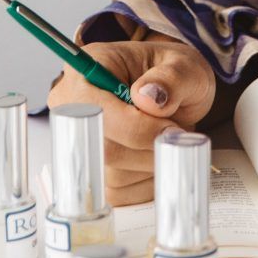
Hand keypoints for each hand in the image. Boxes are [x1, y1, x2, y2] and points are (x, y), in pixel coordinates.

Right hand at [47, 35, 214, 204]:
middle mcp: (73, 107)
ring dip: (152, 164)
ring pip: (113, 174)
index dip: (134, 127)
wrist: (176, 92)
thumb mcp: (184, 66)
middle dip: (149, 149)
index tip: (170, 129)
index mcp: (88, 69)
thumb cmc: (174, 74)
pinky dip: (147, 181)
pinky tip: (158, 156)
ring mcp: (80, 141)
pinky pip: (118, 192)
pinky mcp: (94, 169)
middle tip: (178, 134)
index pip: (96, 110)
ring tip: (168, 138)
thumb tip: (147, 97)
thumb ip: (171, 78)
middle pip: (104, 148)